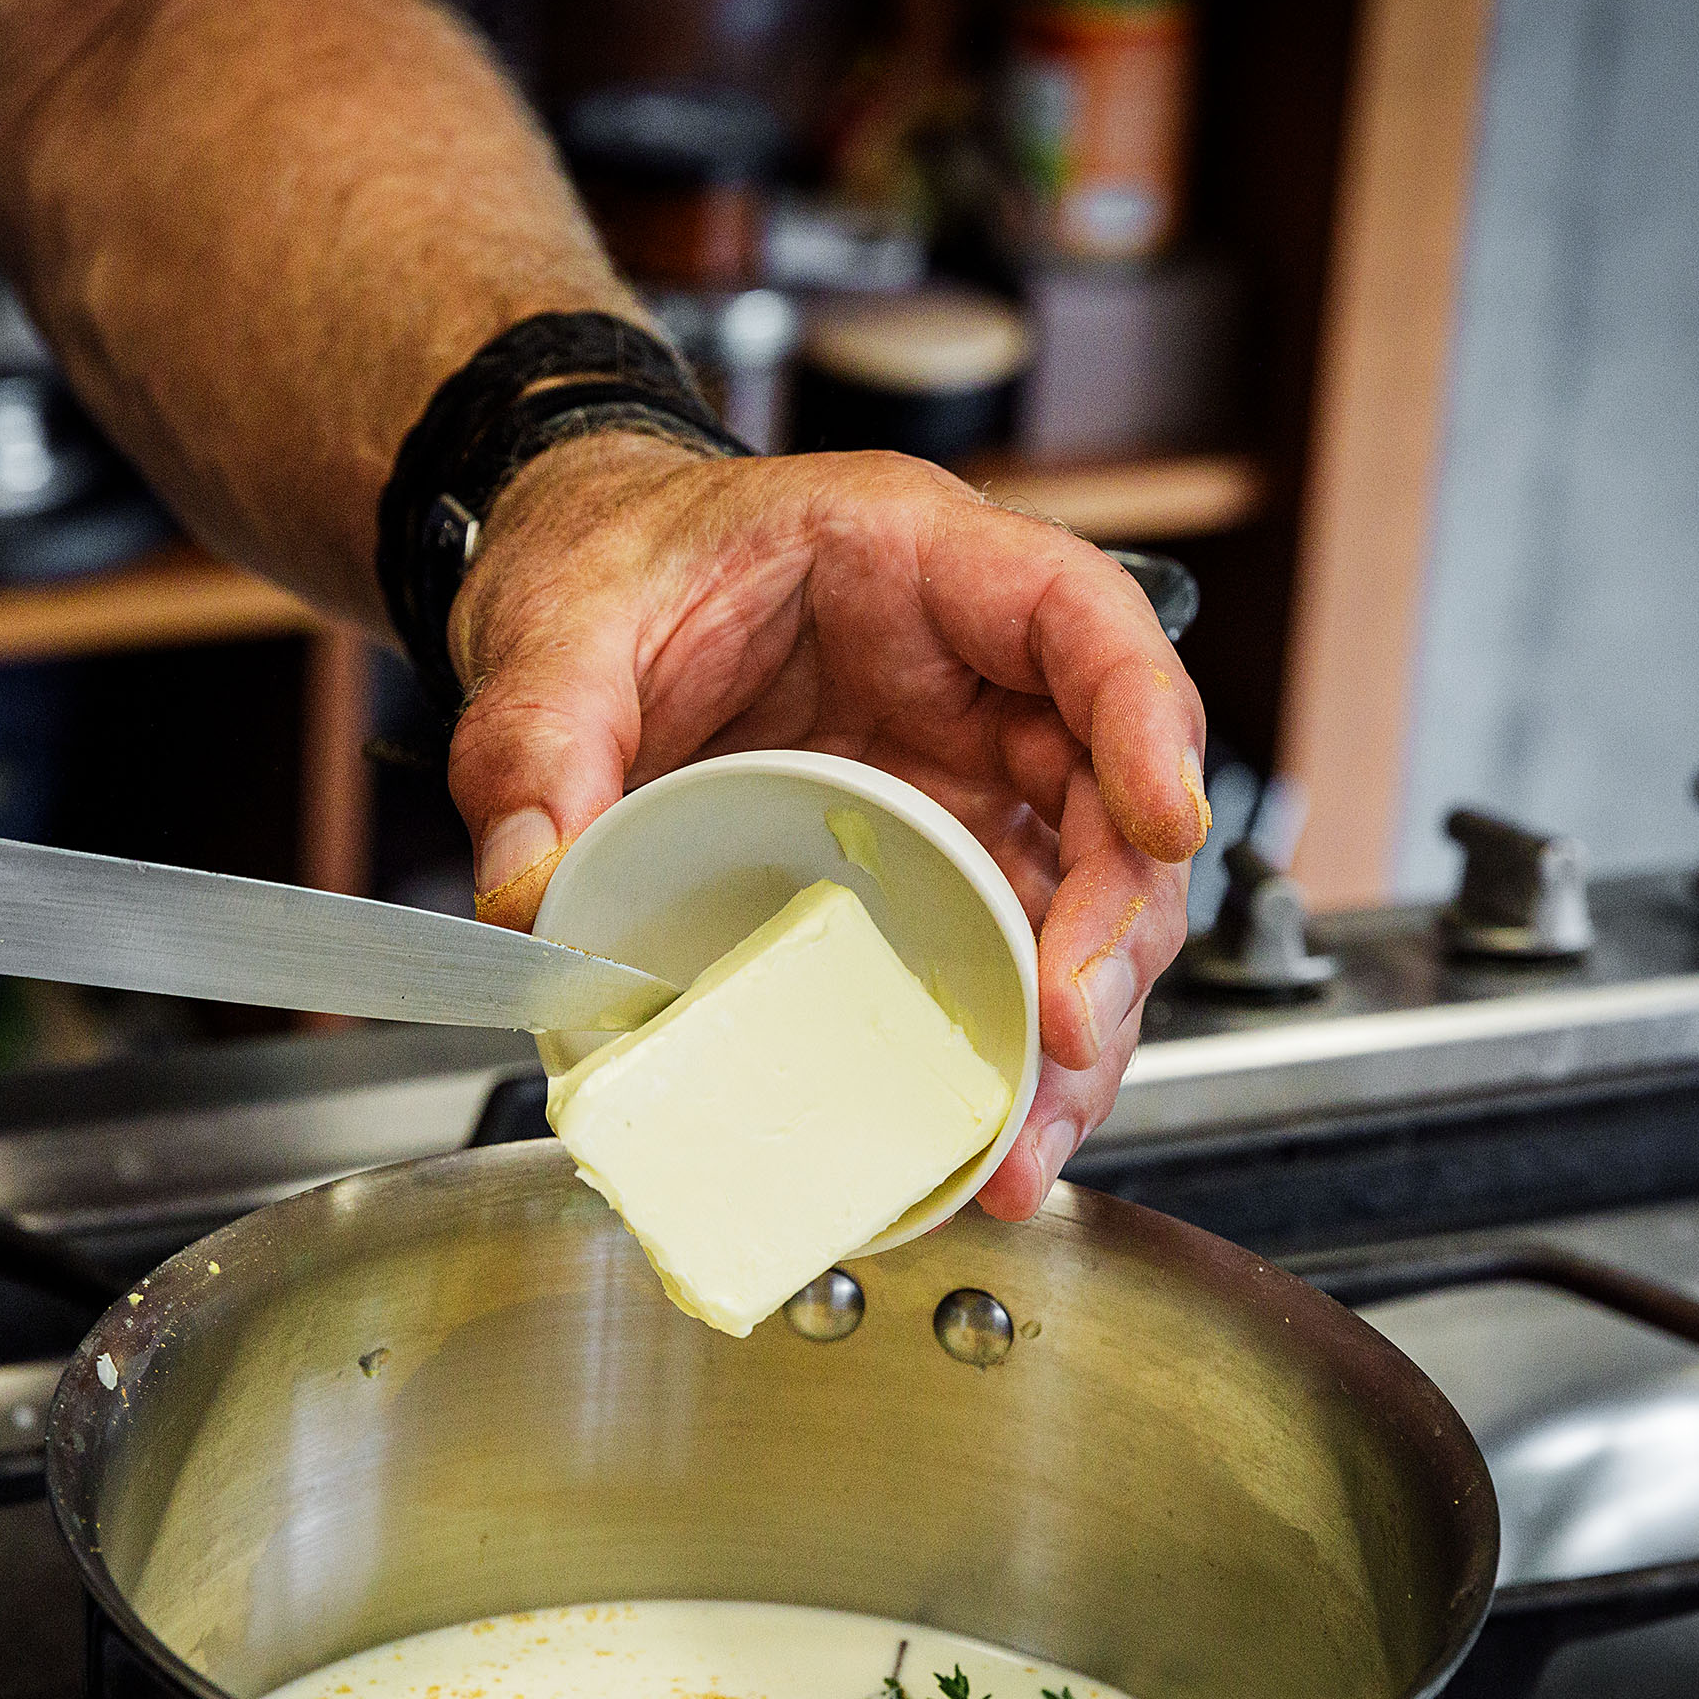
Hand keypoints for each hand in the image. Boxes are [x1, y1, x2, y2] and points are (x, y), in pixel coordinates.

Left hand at [446, 432, 1209, 1219]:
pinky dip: (1008, 1046)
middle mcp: (969, 672)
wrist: (576, 583)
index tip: (1165, 822)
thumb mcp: (550, 636)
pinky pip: (1007, 949)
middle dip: (1115, 925)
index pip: (1078, 614)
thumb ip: (534, 749)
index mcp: (909, 558)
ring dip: (1076, 1025)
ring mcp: (960, 771)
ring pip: (1080, 896)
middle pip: (1109, 788)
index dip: (1145, 714)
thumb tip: (533, 897)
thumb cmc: (606, 560)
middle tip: (1067, 1034)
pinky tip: (988, 1134)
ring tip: (1029, 1139)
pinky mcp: (931, 856)